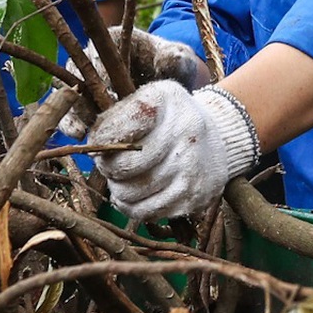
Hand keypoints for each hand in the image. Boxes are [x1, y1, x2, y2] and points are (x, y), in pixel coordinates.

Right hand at [58, 31, 209, 137]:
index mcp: (114, 40)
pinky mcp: (84, 104)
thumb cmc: (174, 69)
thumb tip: (169, 59)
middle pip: (79, 76)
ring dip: (75, 114)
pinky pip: (70, 113)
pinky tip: (80, 137)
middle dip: (84, 98)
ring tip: (83, 132)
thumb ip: (176, 58)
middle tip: (93, 117)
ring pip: (71, 96)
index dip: (101, 72)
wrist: (172, 91)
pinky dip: (71, 124)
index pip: (100, 52)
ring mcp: (87, 82)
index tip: (111, 92)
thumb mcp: (181, 61)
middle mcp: (94, 58)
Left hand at [84, 81, 258, 221]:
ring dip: (120, 192)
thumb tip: (94, 149)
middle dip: (109, 171)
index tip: (103, 148)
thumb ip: (115, 118)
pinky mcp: (197, 196)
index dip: (103, 145)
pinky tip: (137, 196)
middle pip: (124, 167)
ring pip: (134, 194)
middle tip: (111, 168)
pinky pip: (150, 212)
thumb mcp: (145, 100)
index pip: (119, 130)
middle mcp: (186, 131)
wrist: (218, 134)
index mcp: (168, 100)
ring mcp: (194, 166)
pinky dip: (136, 208)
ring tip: (124, 182)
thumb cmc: (168, 118)